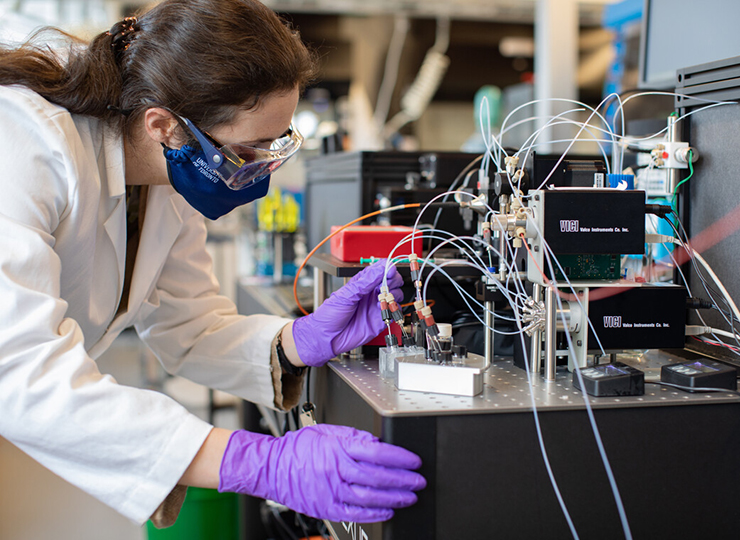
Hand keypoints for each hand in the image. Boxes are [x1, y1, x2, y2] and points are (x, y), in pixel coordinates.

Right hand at [218, 424, 425, 522]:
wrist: (270, 467)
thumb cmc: (296, 449)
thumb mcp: (327, 432)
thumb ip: (353, 436)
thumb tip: (377, 442)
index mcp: (339, 448)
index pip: (378, 453)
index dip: (400, 458)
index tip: (414, 461)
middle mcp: (337, 469)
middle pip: (378, 476)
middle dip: (403, 480)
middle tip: (418, 481)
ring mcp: (331, 491)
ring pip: (369, 497)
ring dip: (394, 498)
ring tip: (409, 498)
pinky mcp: (326, 507)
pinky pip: (355, 514)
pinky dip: (374, 514)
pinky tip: (387, 511)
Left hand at [293, 260, 402, 365]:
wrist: (327, 337)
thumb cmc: (331, 314)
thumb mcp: (347, 294)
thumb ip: (365, 281)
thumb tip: (381, 268)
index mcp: (362, 283)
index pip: (380, 270)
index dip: (387, 268)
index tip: (390, 270)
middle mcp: (371, 293)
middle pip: (392, 281)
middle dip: (393, 280)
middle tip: (387, 285)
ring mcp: (376, 306)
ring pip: (396, 294)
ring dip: (393, 294)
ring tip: (383, 298)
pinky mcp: (381, 319)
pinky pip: (394, 311)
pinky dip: (393, 308)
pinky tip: (382, 308)